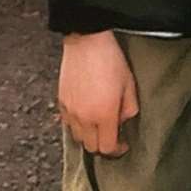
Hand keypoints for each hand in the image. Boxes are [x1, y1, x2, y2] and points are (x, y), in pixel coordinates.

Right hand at [59, 32, 138, 156]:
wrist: (86, 41)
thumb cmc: (110, 58)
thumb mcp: (129, 82)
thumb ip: (129, 106)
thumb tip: (125, 119)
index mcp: (104, 114)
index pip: (107, 147)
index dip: (117, 149)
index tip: (123, 144)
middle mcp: (84, 117)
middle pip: (91, 147)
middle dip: (103, 144)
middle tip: (112, 133)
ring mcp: (70, 111)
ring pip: (78, 137)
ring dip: (89, 135)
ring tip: (99, 122)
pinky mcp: (61, 102)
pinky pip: (68, 123)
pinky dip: (77, 124)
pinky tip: (86, 111)